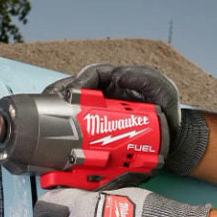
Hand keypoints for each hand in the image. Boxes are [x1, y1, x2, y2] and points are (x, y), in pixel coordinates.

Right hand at [44, 64, 181, 136]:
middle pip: (74, 91)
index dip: (78, 82)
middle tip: (48, 104)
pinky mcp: (97, 130)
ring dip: (56, 113)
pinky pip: (79, 129)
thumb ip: (145, 78)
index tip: (71, 93)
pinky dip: (66, 134)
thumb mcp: (161, 89)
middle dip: (58, 95)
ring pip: (72, 109)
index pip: (91, 76)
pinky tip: (56, 141)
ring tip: (43, 121)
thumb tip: (119, 75)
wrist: (173, 138)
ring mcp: (99, 112)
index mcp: (115, 80)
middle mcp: (104, 94)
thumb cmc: (166, 108)